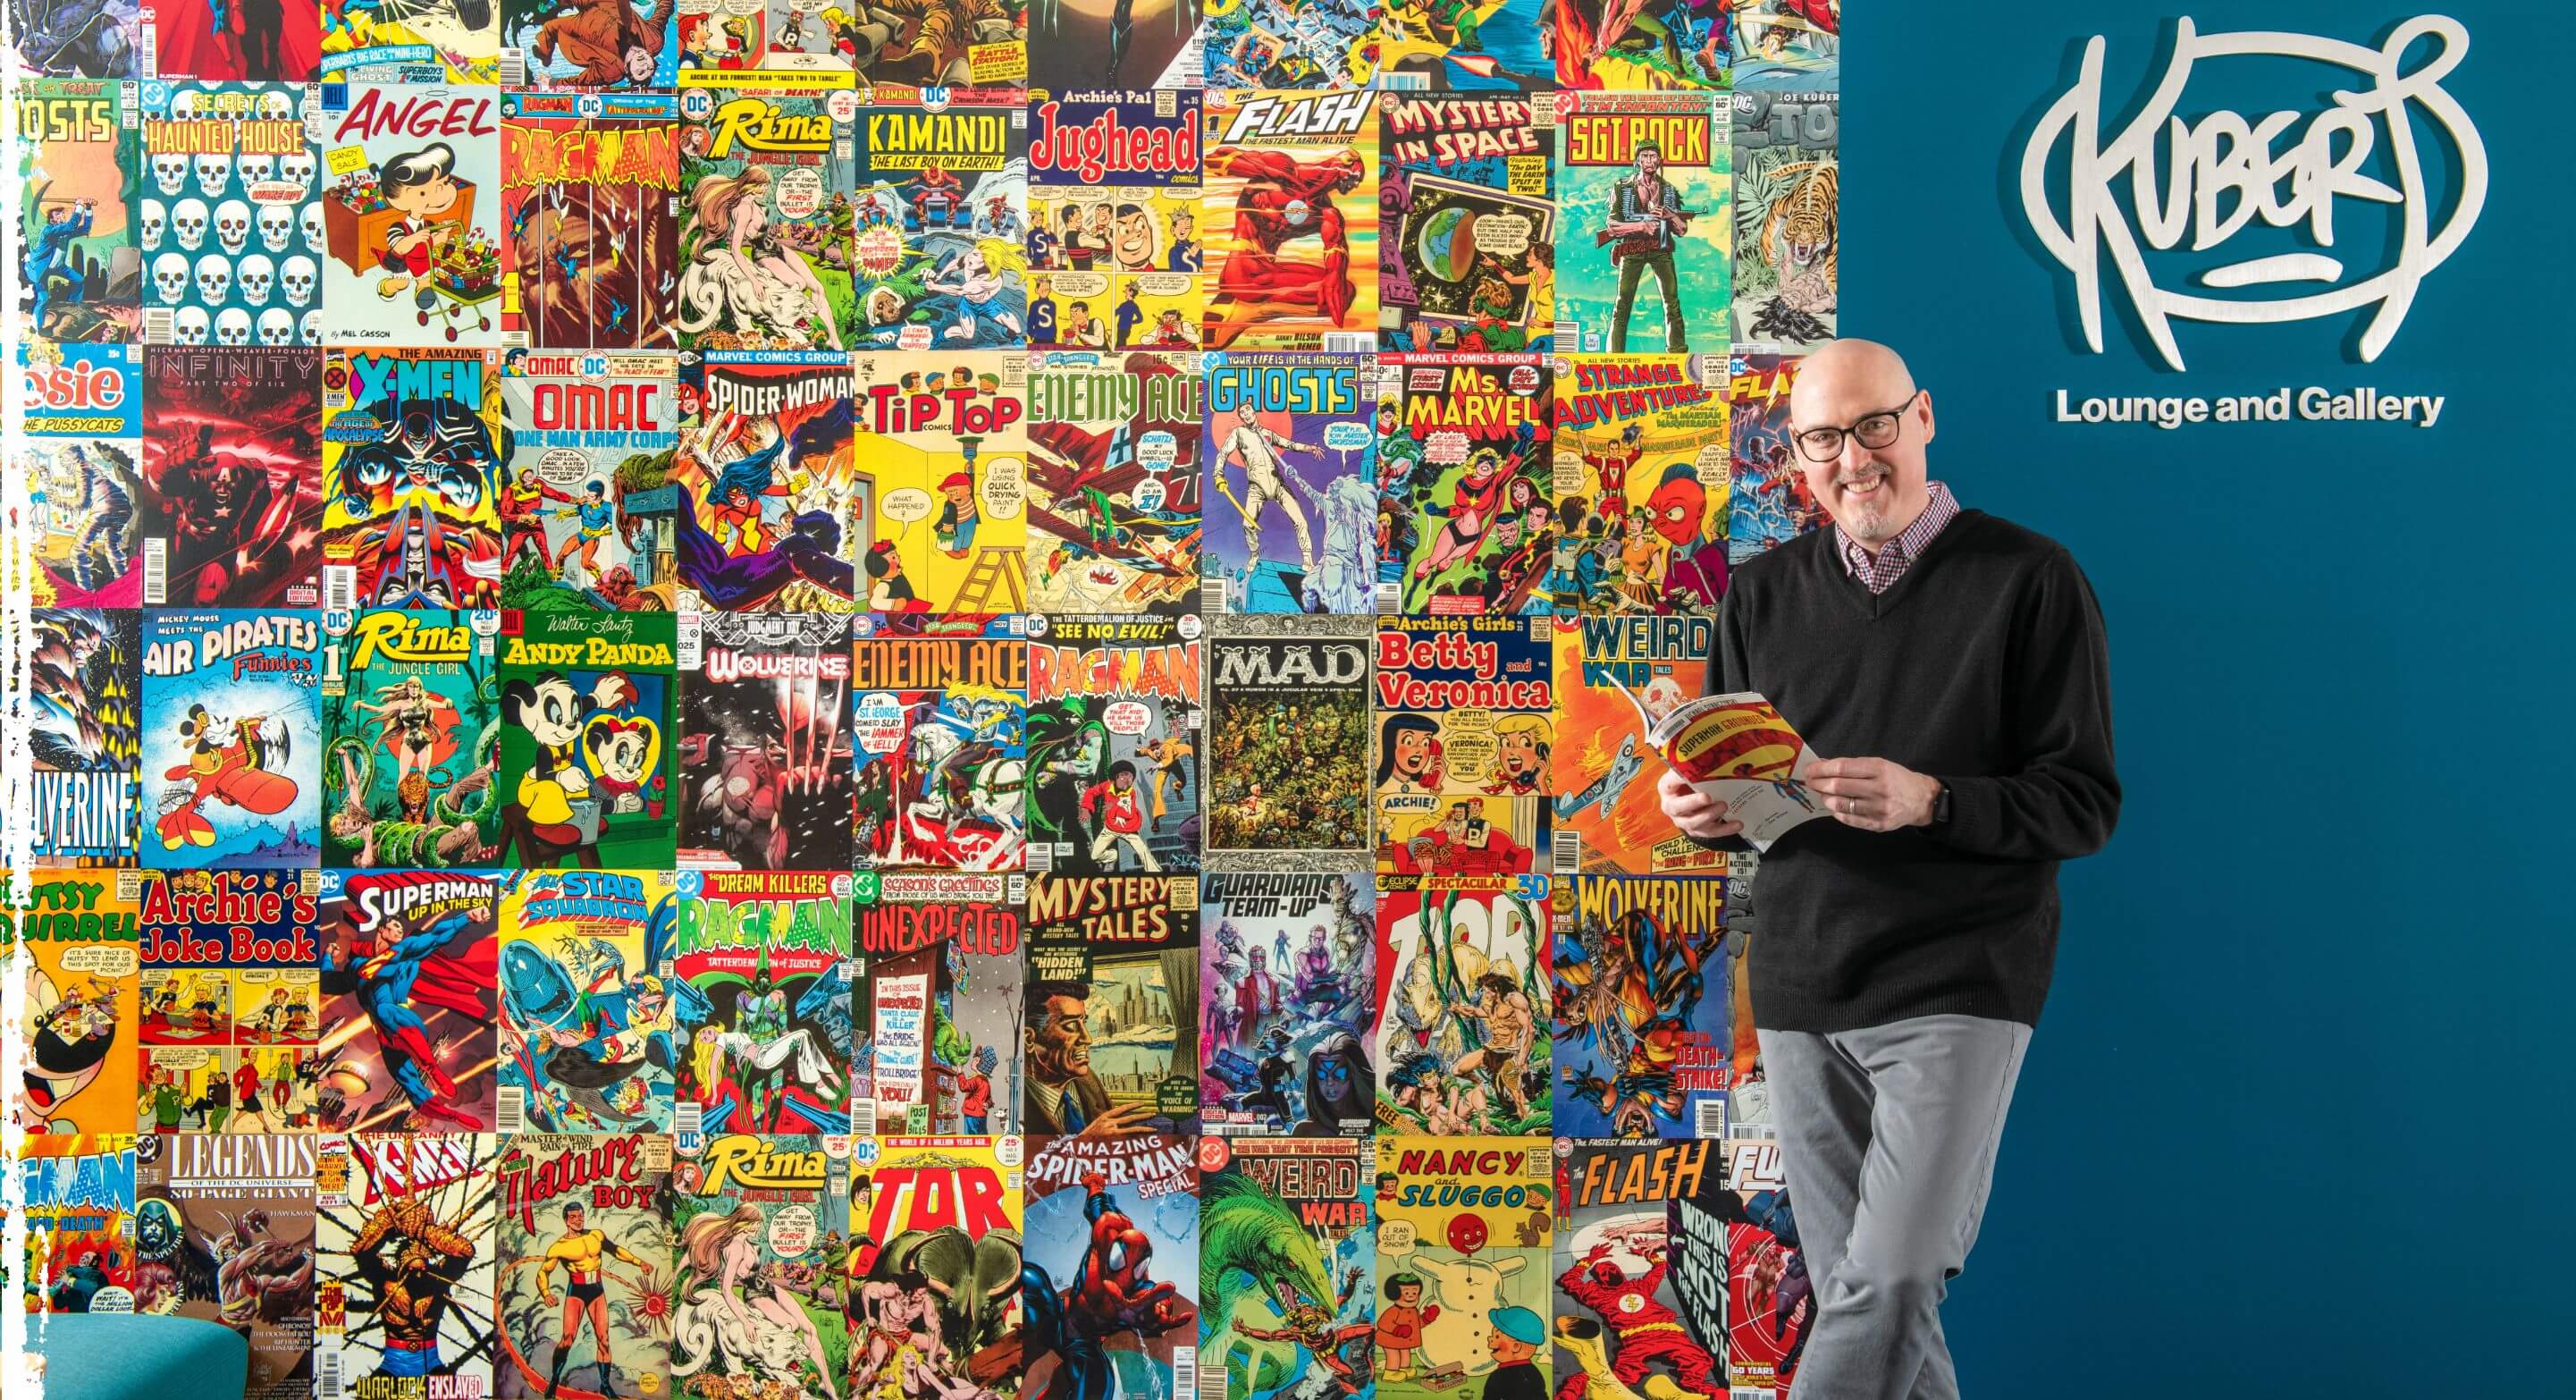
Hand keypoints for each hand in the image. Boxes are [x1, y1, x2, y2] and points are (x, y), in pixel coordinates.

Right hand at [1074, 1099, 1161, 1139]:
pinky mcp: (1113, 1143)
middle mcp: (1109, 1123)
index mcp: (1105, 1117)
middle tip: (1153, 1114)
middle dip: (1143, 1116)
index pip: (1122, 1108)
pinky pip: (1128, 1141)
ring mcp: (1112, 1133)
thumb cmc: (1086, 1138)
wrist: (1077, 1147)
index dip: (1133, 1105)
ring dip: (1144, 1129)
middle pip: (1131, 1118)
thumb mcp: (1096, 1126)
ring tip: (1154, 1129)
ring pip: (1133, 1130)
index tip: (1142, 1103)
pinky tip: (1145, 1141)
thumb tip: (1119, 1122)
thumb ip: (1107, 1123)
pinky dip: (1137, 1141)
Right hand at [1657, 768, 1741, 840]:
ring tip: (1724, 806)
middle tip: (1707, 797)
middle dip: (1693, 803)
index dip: (1678, 780)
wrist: (1690, 795)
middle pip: (1678, 808)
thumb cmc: (1691, 779)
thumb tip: (1707, 747)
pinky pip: (1710, 833)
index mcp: (1667, 787)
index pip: (1669, 783)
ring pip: (1693, 823)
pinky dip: (1724, 829)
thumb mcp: (1688, 768)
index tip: (1688, 774)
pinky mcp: (1696, 830)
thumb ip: (1693, 761)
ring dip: (1709, 816)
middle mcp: (1671, 806)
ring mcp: (1683, 821)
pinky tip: (1737, 823)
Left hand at [1805, 757, 1941, 831]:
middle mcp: (1879, 788)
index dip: (1821, 769)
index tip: (1809, 770)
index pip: (1842, 768)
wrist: (1923, 799)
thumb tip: (1823, 764)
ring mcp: (1879, 808)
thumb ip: (1852, 766)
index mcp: (1879, 769)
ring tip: (1822, 794)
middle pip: (1839, 786)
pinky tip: (1834, 807)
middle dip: (1818, 783)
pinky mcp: (1879, 824)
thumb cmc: (1897, 778)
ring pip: (1841, 805)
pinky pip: (1850, 819)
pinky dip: (1837, 813)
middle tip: (1810, 782)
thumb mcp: (1879, 764)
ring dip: (1826, 799)